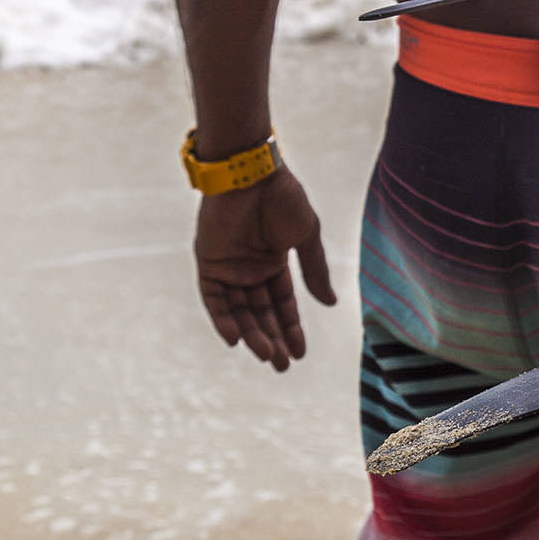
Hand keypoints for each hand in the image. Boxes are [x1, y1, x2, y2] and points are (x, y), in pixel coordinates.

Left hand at [193, 169, 335, 368]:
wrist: (252, 173)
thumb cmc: (283, 198)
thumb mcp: (306, 237)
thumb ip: (314, 271)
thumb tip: (330, 304)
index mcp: (274, 261)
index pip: (282, 303)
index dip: (291, 328)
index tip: (301, 353)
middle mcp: (250, 268)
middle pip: (260, 312)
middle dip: (272, 339)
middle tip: (282, 366)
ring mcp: (228, 266)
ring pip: (239, 310)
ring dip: (252, 334)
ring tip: (267, 356)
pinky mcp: (208, 262)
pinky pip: (214, 298)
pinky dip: (223, 319)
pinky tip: (237, 339)